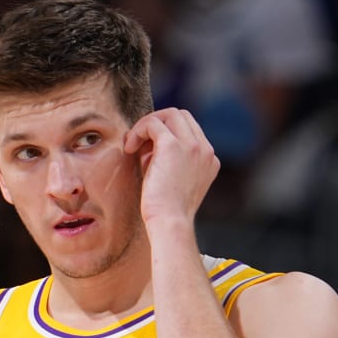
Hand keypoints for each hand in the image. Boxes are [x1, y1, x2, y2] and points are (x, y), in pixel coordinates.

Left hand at [124, 108, 219, 226]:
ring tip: (132, 145)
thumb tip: (145, 143)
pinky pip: (153, 123)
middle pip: (181, 116)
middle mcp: (205, 150)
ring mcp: (192, 146)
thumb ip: (165, 161)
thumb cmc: (166, 211)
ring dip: (148, 124)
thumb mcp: (171, 181)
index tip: (148, 152)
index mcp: (209, 159)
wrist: (170, 223)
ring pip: (170, 114)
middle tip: (139, 144)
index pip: (189, 130)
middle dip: (158, 124)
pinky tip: (128, 148)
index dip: (166, 135)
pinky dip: (138, 130)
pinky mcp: (173, 146)